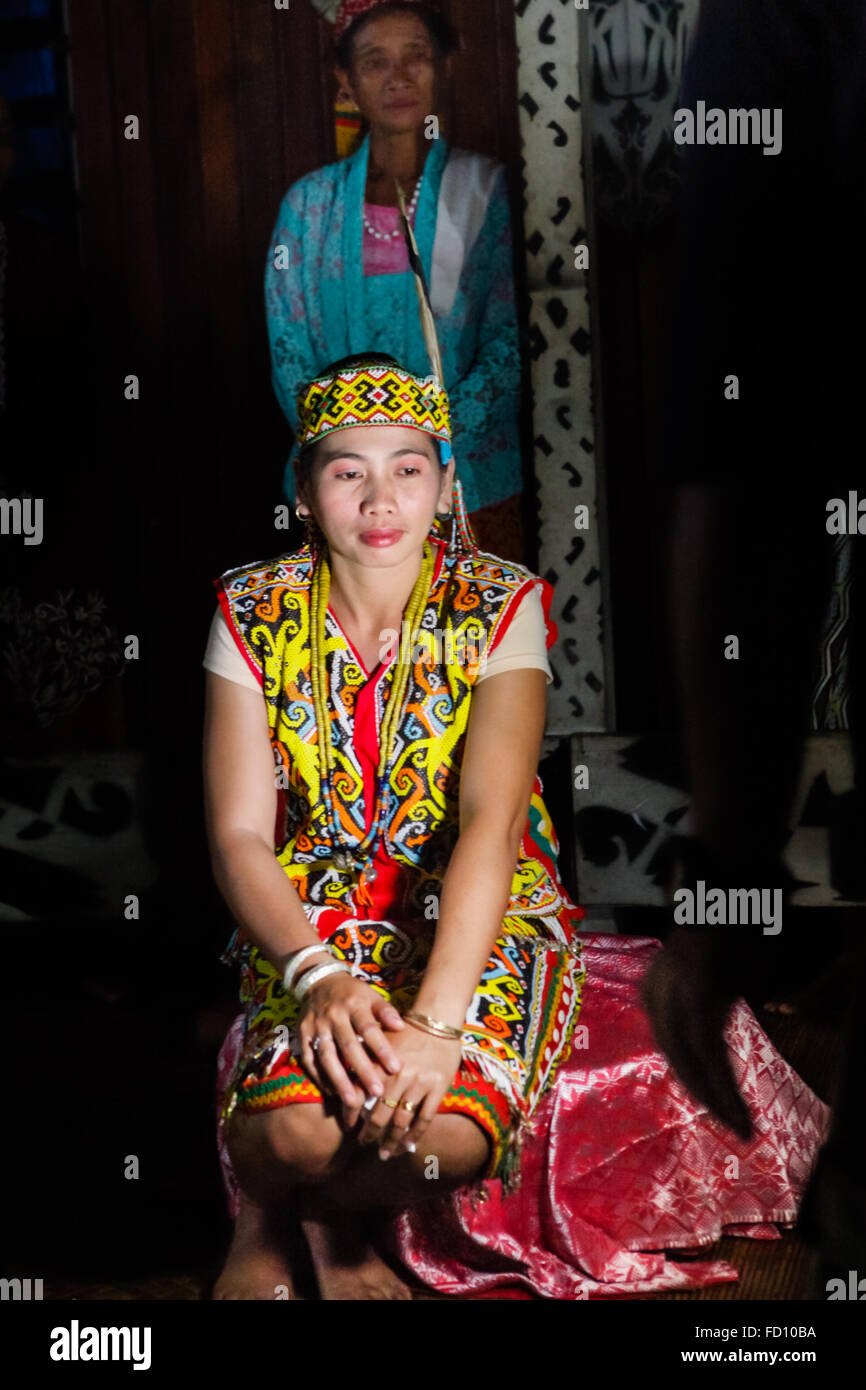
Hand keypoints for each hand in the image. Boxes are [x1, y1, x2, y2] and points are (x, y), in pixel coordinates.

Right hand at [299, 972, 404, 1122]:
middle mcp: (333, 1016)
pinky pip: (309, 1060)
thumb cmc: (352, 993)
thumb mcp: (370, 994)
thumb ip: (385, 1011)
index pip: (369, 1029)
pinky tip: (332, 1092)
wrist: (319, 981)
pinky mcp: (301, 1035)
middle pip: (348, 1046)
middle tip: (377, 1092)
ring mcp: (315, 1026)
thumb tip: (401, 1027)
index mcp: (353, 1004)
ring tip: (351, 1101)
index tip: (395, 1068)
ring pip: (327, 1056)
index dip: (382, 1049)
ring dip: (339, 1080)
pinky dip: (319, 1077)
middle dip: (363, 1070)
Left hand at [357, 1024, 462, 1158]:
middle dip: (369, 1133)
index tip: (347, 1128)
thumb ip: (365, 1061)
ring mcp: (419, 1083)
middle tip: (364, 1144)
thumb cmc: (405, 1031)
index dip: (351, 1115)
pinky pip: (425, 1117)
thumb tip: (349, 1084)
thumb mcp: (379, 1042)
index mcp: (379, 1065)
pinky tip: (409, 1144)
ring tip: (385, 1152)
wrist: (436, 1019)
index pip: (360, 1096)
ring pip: (402, 1121)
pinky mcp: (437, 1087)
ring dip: (391, 1140)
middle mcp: (397, 1077)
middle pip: (379, 1114)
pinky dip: (416, 1134)